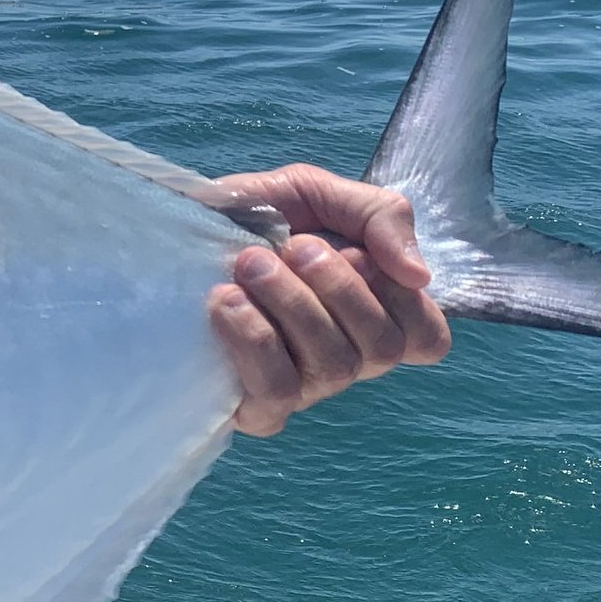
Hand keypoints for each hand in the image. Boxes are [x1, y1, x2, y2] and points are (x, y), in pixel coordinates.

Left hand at [198, 162, 449, 436]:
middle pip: (381, 348)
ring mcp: (304, 388)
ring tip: (248, 264)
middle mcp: (345, 359)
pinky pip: (278, 393)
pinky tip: (225, 302)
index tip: (356, 252)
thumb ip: (382, 217)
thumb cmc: (254, 218)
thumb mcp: (319, 193)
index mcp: (371, 315)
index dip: (402, 298)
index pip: (428, 338)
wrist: (173, 230)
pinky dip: (255, 340)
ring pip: (333, 368)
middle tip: (290, 246)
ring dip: (291, 304)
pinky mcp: (255, 407)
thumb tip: (420, 275)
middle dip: (336, 285)